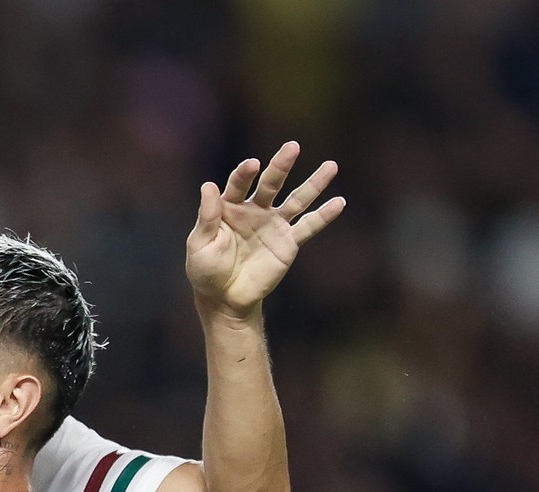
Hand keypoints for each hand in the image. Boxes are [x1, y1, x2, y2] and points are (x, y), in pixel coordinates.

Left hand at [185, 142, 344, 319]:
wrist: (224, 298)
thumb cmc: (205, 270)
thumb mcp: (199, 245)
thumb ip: (207, 216)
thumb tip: (208, 185)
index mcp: (229, 207)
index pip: (239, 184)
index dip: (245, 174)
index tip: (252, 164)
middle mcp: (255, 210)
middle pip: (270, 183)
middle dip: (281, 165)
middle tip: (292, 147)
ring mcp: (274, 225)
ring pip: (296, 200)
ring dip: (313, 184)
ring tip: (331, 166)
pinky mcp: (288, 242)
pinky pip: (308, 227)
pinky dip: (324, 216)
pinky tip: (339, 202)